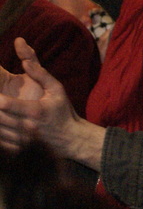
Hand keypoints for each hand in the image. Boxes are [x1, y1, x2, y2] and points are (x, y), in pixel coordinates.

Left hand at [0, 39, 78, 153]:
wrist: (69, 137)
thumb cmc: (62, 110)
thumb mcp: (57, 89)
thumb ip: (40, 74)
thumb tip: (25, 61)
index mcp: (35, 110)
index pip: (6, 104)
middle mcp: (26, 126)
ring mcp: (21, 139)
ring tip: (0, 107)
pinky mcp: (17, 147)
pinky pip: (0, 138)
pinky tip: (2, 117)